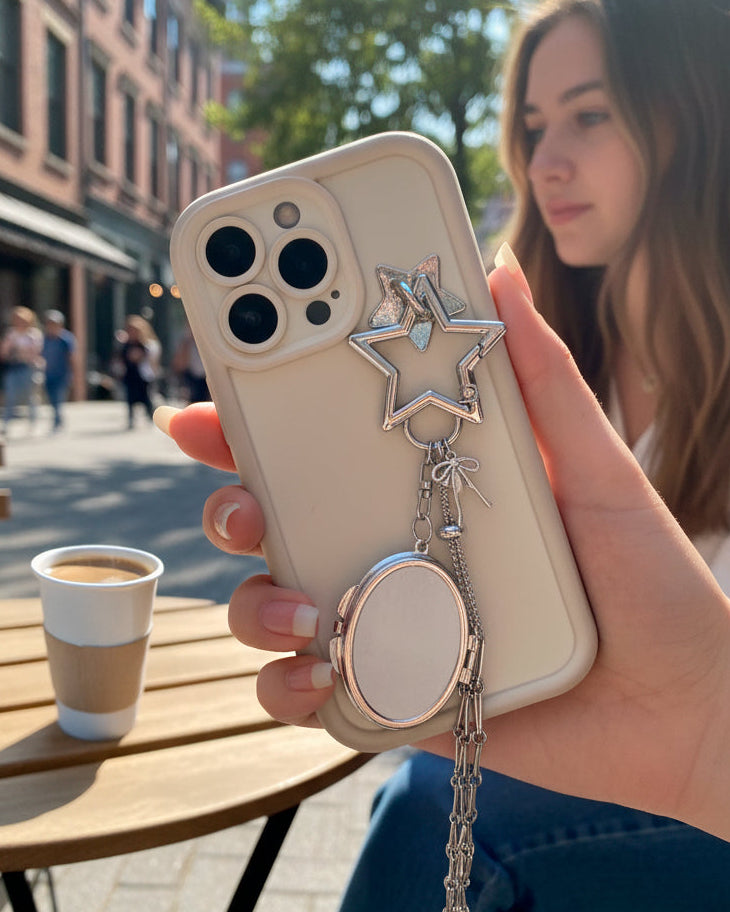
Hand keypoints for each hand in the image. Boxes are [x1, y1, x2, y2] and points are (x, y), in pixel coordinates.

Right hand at [157, 264, 729, 839]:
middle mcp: (390, 551)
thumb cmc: (647, 581)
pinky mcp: (390, 695)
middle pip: (276, 522)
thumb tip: (500, 277)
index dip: (259, 423)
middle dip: (232, 504)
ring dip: (256, 602)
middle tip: (243, 500)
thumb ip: (545, 383)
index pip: (324, 448)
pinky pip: (307, 692)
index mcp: (424, 489)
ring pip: (271, 606)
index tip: (216, 396)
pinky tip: (323, 671)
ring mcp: (384, 624)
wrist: (682, 706)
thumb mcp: (597, 471)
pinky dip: (291, 686)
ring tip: (302, 605)